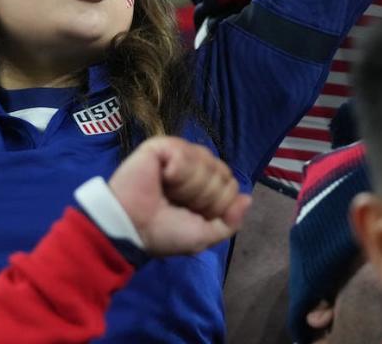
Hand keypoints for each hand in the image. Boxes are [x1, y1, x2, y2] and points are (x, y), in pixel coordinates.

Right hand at [107, 136, 249, 256]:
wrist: (133, 228)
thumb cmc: (164, 233)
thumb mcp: (203, 235)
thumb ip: (229, 221)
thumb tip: (247, 199)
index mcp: (201, 186)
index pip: (230, 183)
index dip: (218, 203)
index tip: (194, 214)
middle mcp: (190, 167)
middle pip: (221, 171)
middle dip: (205, 196)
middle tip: (179, 204)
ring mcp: (175, 154)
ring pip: (206, 162)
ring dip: (191, 186)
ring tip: (168, 193)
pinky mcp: (159, 146)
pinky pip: (185, 153)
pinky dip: (178, 173)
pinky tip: (163, 180)